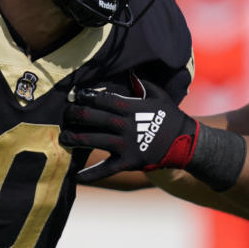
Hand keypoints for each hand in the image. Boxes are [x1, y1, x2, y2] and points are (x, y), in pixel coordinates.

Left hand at [60, 79, 198, 183]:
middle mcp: (126, 125)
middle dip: (75, 114)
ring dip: (75, 139)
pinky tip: (76, 176)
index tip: (76, 96)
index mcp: (132, 108)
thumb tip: (129, 71)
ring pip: (94, 141)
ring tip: (63, 138)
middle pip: (93, 118)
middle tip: (65, 114)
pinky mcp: (128, 162)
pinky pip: (106, 169)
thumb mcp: (159, 95)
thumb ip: (142, 83)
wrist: (185, 142)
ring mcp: (126, 145)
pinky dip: (91, 174)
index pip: (103, 100)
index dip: (86, 97)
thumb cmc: (170, 117)